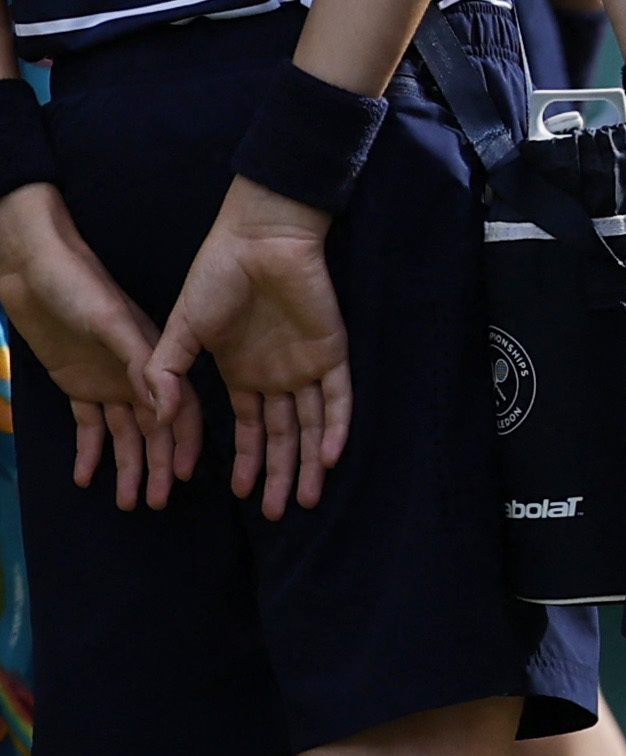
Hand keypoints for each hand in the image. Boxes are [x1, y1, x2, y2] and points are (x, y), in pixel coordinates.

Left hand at [0, 187, 194, 511]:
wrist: (34, 268)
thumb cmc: (79, 287)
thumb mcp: (113, 322)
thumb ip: (142, 365)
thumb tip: (167, 412)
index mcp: (154, 360)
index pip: (180, 410)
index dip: (183, 443)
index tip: (181, 475)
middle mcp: (136, 376)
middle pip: (153, 430)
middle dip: (154, 467)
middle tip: (154, 502)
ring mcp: (107, 382)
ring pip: (123, 435)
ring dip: (125, 467)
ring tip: (125, 502)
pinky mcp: (79, 385)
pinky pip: (89, 426)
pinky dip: (90, 452)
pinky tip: (87, 477)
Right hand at [149, 181, 349, 515]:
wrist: (257, 240)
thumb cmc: (217, 278)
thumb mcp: (181, 329)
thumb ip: (166, 371)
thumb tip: (157, 416)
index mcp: (243, 374)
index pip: (251, 429)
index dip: (247, 461)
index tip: (240, 496)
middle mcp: (276, 376)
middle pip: (284, 437)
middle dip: (280, 475)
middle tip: (279, 514)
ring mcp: (305, 366)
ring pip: (313, 425)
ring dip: (308, 463)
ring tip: (305, 500)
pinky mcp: (331, 351)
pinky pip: (338, 398)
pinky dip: (335, 428)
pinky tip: (327, 458)